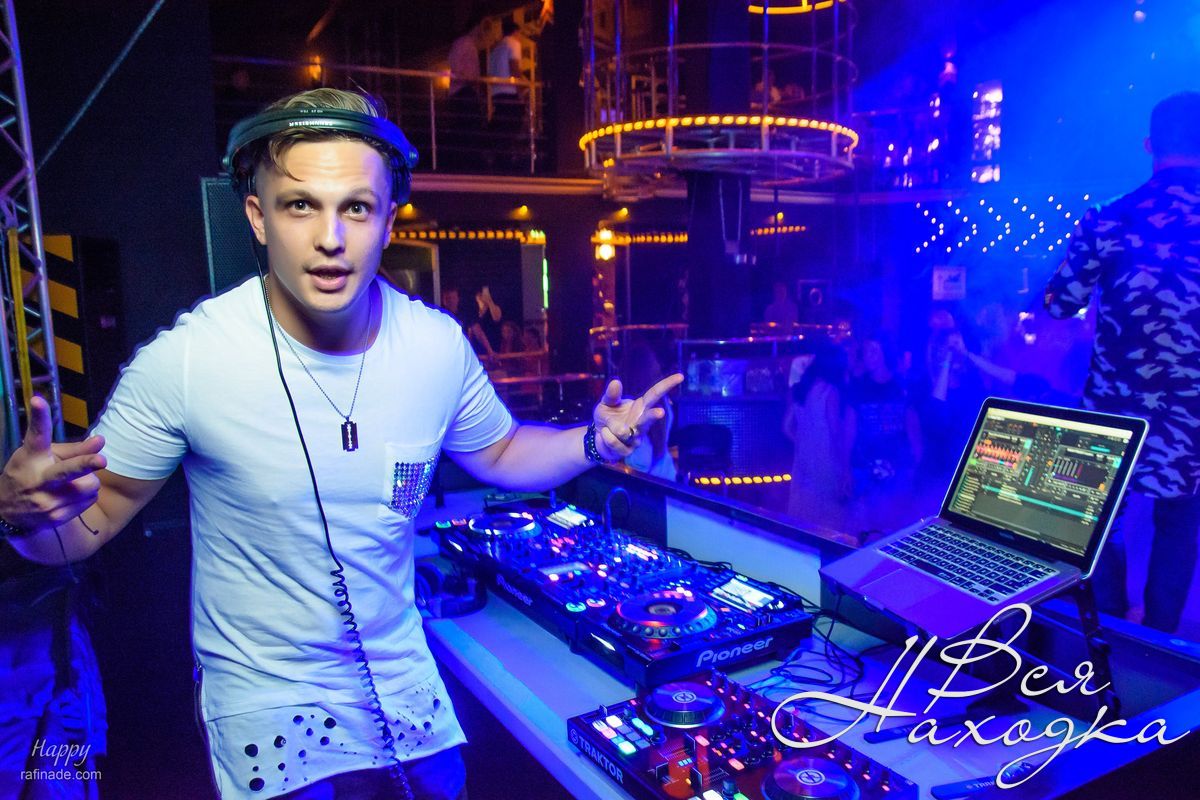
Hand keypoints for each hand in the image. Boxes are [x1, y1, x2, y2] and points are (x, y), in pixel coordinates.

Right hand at [0, 396, 105, 529]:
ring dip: (89, 481)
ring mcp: (47, 501)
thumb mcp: (42, 456)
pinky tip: (68, 495)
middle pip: (66, 470)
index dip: (39, 417)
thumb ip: (74, 449)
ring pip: (89, 485)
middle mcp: (38, 479)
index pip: (37, 435)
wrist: (6, 511)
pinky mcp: (57, 517)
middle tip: (101, 460)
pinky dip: (86, 495)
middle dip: (85, 465)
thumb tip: (101, 441)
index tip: (38, 400)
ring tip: (72, 482)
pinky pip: (90, 500)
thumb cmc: (29, 473)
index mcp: (32, 457)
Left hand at [592, 373, 683, 461]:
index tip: (680, 376)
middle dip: (654, 416)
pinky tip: (605, 434)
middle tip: (660, 412)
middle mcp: (642, 422)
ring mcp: (637, 438)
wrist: (598, 438)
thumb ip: (612, 394)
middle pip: (649, 418)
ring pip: (626, 432)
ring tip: (607, 425)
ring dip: (611, 425)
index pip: (655, 394)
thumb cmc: (607, 418)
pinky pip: (613, 440)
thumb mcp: (606, 403)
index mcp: (640, 407)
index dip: (667, 385)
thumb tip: (616, 381)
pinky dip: (605, 434)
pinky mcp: (628, 451)